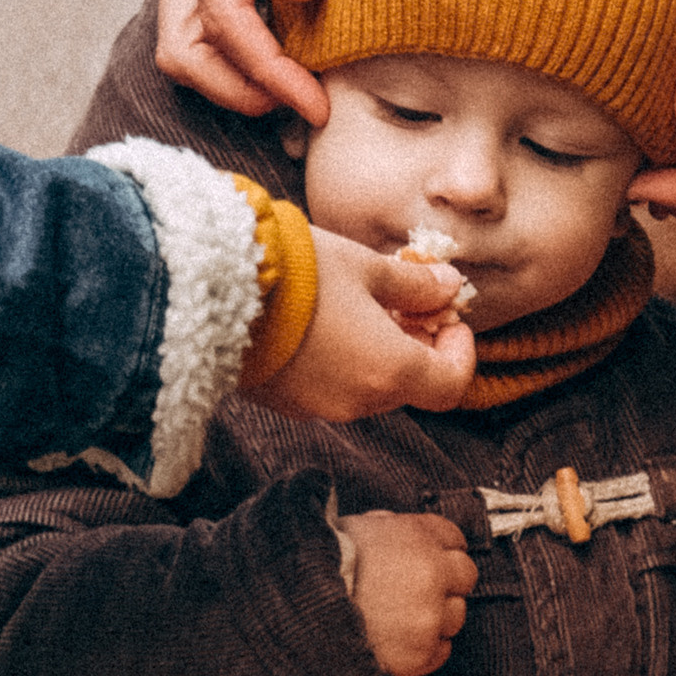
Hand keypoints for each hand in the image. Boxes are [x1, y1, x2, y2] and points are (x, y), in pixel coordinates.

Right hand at [159, 0, 359, 118]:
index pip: (224, 21)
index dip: (269, 73)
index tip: (318, 106)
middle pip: (183, 47)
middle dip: (239, 89)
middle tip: (308, 107)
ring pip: (188, 37)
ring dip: (237, 72)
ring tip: (304, 87)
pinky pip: (209, 13)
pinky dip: (242, 45)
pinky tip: (295, 50)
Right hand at [269, 231, 475, 418]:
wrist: (214, 293)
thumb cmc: (299, 274)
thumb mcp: (366, 268)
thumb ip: (414, 285)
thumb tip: (449, 287)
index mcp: (390, 371)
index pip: (451, 386)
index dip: (461, 353)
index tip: (449, 318)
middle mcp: (359, 402)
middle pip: (409, 387)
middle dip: (417, 347)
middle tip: (408, 303)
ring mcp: (319, 406)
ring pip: (369, 388)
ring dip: (379, 354)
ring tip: (362, 306)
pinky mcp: (286, 402)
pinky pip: (331, 388)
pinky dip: (343, 362)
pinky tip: (324, 323)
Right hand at [338, 510, 476, 675]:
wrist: (301, 615)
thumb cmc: (326, 568)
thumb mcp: (358, 528)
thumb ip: (392, 526)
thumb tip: (404, 528)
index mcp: (417, 535)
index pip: (455, 538)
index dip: (438, 550)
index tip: (423, 562)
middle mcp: (431, 572)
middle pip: (466, 576)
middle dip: (445, 582)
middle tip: (413, 593)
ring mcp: (430, 614)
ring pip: (456, 614)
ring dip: (433, 617)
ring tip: (397, 619)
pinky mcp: (423, 651)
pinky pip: (442, 650)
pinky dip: (424, 648)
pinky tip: (397, 641)